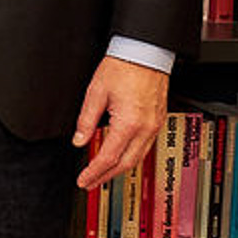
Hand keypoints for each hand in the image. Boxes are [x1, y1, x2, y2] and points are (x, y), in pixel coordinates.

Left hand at [73, 55, 170, 188]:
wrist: (145, 54)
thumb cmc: (123, 68)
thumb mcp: (95, 92)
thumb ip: (86, 120)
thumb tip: (79, 141)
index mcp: (129, 123)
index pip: (108, 157)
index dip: (94, 172)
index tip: (83, 180)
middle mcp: (145, 128)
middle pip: (125, 164)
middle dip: (106, 176)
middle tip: (89, 183)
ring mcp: (155, 126)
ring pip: (137, 158)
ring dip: (119, 169)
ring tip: (102, 175)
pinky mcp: (158, 121)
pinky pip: (145, 147)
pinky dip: (130, 156)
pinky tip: (119, 157)